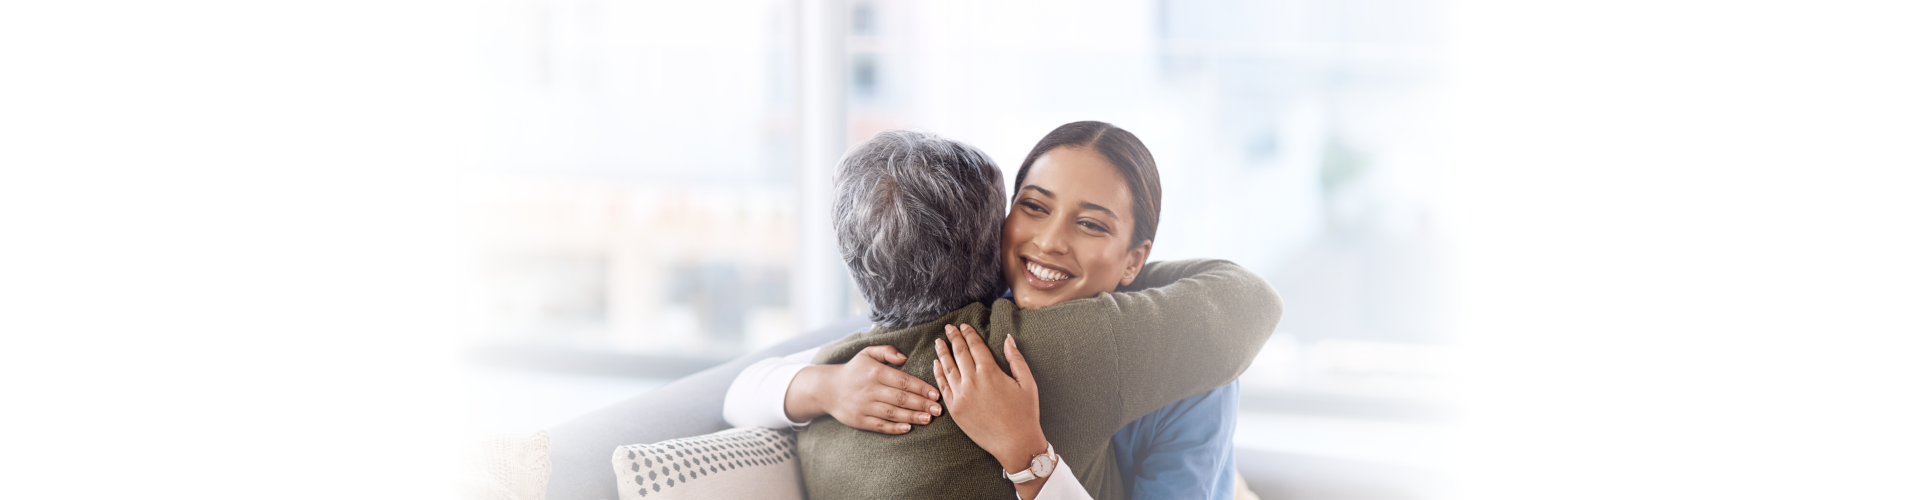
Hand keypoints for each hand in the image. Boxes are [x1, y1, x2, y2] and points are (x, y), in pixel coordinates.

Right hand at [785, 345, 942, 433]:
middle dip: (921, 404)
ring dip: (912, 417)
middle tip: (939, 410)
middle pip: (900, 398)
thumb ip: (887, 351)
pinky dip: (894, 428)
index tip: (936, 394)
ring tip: (928, 419)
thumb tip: (905, 358)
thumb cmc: (854, 370)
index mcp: (875, 372)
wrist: (827, 388)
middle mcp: (869, 389)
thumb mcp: (867, 353)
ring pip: (892, 413)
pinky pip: (879, 426)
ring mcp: (863, 406)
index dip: (921, 388)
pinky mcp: (859, 420)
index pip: (903, 380)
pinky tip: (908, 428)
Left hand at [932, 324, 1048, 473]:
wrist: (1015, 443)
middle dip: (954, 338)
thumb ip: (1015, 358)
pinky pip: (943, 387)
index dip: (969, 334)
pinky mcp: (955, 409)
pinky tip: (936, 364)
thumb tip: (1008, 338)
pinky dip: (938, 373)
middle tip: (949, 328)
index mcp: (990, 371)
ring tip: (939, 342)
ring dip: (942, 353)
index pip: (975, 346)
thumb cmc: (1025, 413)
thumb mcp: (1027, 382)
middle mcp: (972, 381)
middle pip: (959, 353)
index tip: (964, 326)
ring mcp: (961, 395)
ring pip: (947, 368)